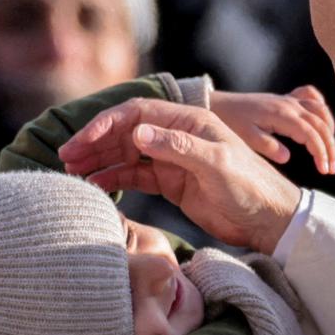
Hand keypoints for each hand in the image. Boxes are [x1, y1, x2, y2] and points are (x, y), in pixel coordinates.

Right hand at [58, 98, 301, 253]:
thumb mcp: (217, 165)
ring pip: (127, 153)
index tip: (82, 140)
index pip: (139, 114)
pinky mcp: (172, 182)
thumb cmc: (251, 188)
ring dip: (100, 160)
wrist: (269, 220)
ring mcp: (174, 159)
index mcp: (190, 122)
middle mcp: (178, 136)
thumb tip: (137, 132)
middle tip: (66, 157)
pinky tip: (95, 185)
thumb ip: (179, 148)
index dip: (107, 123)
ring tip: (72, 171)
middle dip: (95, 142)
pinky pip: (136, 175)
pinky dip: (114, 178)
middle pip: (127, 131)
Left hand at [211, 85, 334, 174]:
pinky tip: (321, 123)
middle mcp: (288, 104)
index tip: (324, 170)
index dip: (321, 152)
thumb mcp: (244, 138)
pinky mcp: (285, 99)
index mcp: (281, 114)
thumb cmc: (229, 122)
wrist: (217, 104)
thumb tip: (287, 157)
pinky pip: (310, 96)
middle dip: (330, 146)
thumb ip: (267, 146)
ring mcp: (288, 100)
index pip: (310, 133)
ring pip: (320, 109)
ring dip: (330, 130)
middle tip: (331, 168)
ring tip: (329, 151)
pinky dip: (320, 108)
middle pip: (321, 123)